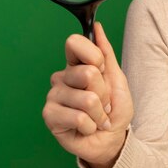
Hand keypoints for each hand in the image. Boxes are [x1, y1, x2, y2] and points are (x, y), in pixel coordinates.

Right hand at [42, 22, 133, 167]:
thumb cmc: (114, 110)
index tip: (101, 69)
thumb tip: (97, 28)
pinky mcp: (50, 116)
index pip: (75, 43)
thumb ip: (106, 54)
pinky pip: (78, 117)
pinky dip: (91, 125)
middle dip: (104, 92)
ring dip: (99, 113)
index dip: (94, 56)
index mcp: (77, 65)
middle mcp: (62, 77)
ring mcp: (54, 96)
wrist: (112, 139)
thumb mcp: (117, 80)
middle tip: (102, 103)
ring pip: (86, 99)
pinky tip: (87, 127)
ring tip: (96, 117)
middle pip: (87, 73)